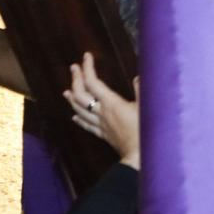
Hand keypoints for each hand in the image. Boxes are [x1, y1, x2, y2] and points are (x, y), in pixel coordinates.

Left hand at [64, 52, 139, 166]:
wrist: (140, 157)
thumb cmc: (146, 132)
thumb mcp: (147, 107)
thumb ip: (141, 91)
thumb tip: (138, 77)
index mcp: (111, 103)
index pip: (93, 82)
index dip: (87, 68)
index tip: (86, 56)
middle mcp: (101, 112)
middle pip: (81, 94)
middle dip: (76, 79)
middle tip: (74, 68)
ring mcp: (100, 125)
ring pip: (79, 109)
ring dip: (71, 98)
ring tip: (66, 90)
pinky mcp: (104, 135)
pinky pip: (87, 125)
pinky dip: (79, 119)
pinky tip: (74, 116)